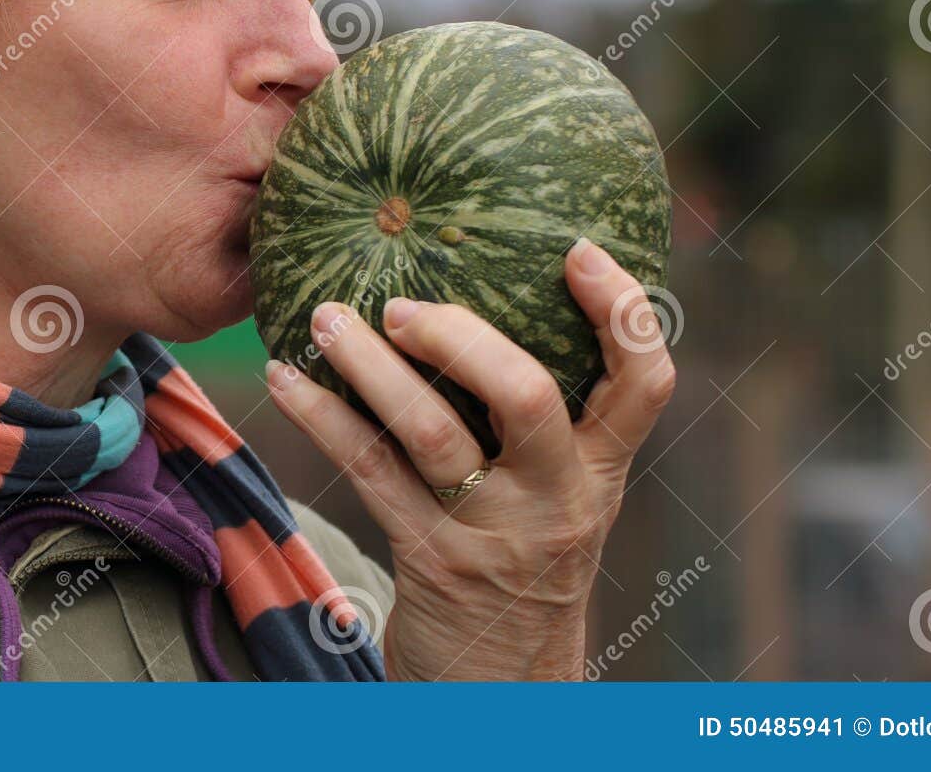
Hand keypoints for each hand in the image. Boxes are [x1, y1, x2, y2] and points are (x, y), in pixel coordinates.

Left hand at [264, 237, 675, 681]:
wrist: (503, 682)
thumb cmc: (523, 555)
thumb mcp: (558, 492)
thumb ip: (546, 415)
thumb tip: (477, 296)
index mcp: (601, 470)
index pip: (645, 385)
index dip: (623, 313)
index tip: (580, 249)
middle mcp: (557, 498)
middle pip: (526, 397)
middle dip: (459, 337)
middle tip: (402, 303)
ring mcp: (492, 532)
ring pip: (430, 432)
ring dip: (369, 367)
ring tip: (324, 319)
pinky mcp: (429, 558)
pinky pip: (368, 472)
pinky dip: (321, 416)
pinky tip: (284, 378)